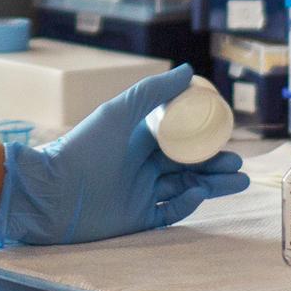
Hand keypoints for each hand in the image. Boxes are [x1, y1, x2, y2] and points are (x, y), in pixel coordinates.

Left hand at [0, 65, 248, 247]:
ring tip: (239, 180)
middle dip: (214, 163)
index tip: (225, 130)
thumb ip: (152, 92)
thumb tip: (189, 71)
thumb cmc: (81, 149)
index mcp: (136, 139)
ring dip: (211, 184)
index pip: (177, 136)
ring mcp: (139, 193)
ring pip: (184, 187)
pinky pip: (169, 212)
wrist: (50, 194)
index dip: (202, 135)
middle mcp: (140, 165)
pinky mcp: (137, 220)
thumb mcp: (118, 113)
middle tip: (238, 163)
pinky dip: (187, 204)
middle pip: (186, 164)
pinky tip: (201, 193)